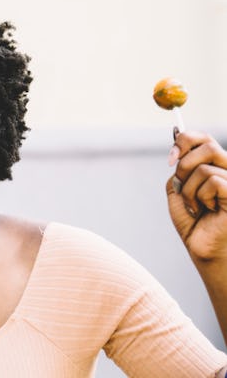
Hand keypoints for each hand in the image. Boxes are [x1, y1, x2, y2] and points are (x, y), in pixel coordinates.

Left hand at [168, 130, 226, 261]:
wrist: (202, 247)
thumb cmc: (193, 221)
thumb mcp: (178, 190)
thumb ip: (179, 169)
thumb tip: (179, 151)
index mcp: (215, 166)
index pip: (204, 138)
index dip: (185, 140)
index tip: (171, 158)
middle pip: (208, 144)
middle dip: (185, 165)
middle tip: (180, 184)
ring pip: (204, 168)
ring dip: (189, 190)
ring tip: (195, 206)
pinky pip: (214, 182)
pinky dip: (201, 196)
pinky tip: (207, 210)